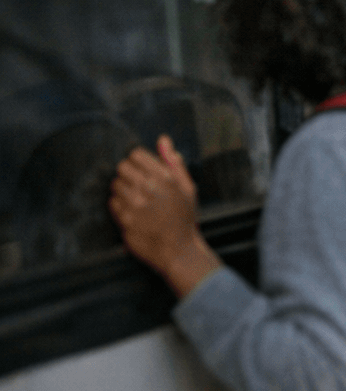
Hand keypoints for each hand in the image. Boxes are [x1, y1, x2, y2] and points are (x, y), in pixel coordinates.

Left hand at [109, 135, 220, 297]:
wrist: (177, 249)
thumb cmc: (183, 218)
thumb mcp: (187, 188)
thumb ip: (174, 163)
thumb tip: (163, 140)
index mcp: (165, 178)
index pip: (136, 155)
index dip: (138, 162)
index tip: (143, 170)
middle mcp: (149, 188)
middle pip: (122, 167)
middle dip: (128, 174)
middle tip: (138, 186)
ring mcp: (135, 204)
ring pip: (115, 184)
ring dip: (123, 190)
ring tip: (136, 200)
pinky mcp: (125, 219)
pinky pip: (112, 203)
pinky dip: (119, 205)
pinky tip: (132, 211)